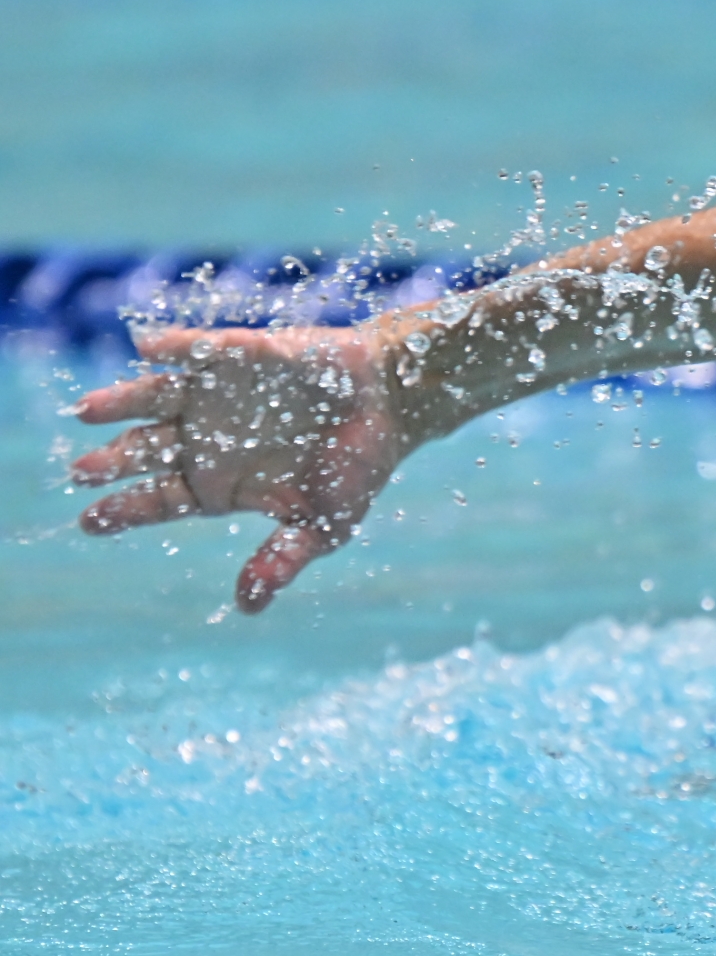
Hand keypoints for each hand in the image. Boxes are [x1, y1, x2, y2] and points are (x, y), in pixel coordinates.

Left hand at [69, 325, 402, 612]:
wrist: (392, 405)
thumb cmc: (358, 468)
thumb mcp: (324, 527)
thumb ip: (282, 560)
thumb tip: (246, 607)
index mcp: (221, 484)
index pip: (160, 499)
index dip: (124, 509)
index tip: (89, 522)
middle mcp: (208, 439)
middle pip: (146, 451)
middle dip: (113, 461)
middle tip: (82, 472)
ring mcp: (218, 396)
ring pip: (154, 398)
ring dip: (121, 402)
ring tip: (86, 410)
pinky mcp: (239, 356)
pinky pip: (197, 349)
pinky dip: (171, 348)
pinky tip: (144, 349)